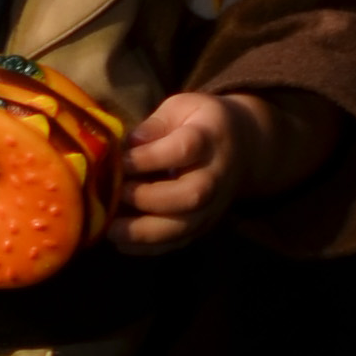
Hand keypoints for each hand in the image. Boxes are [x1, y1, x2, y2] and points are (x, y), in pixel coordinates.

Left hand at [112, 87, 258, 248]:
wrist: (244, 145)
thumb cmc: (200, 122)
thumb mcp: (180, 108)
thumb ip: (154, 125)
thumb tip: (126, 144)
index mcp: (209, 138)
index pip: (183, 149)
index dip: (149, 157)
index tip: (119, 160)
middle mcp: (215, 175)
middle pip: (190, 194)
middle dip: (149, 198)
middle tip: (117, 194)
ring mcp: (213, 204)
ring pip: (185, 225)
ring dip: (145, 232)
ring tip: (111, 230)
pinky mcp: (205, 224)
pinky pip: (180, 242)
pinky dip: (150, 247)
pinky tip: (122, 243)